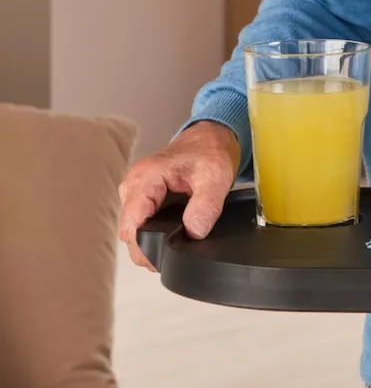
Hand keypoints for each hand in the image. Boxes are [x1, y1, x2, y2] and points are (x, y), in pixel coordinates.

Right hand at [117, 120, 240, 270]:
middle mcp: (133, 185)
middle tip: (180, 248)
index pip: (131, 226)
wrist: (210, 138)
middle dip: (152, 246)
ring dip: (154, 239)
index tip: (166, 256)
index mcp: (145, 177)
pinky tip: (175, 231)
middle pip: (131, 232)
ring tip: (181, 237)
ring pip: (135, 230)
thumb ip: (205, 206)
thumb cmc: (210, 150)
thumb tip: (194, 233)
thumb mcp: (216, 177)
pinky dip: (156, 231)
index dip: (146, 247)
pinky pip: (143, 223)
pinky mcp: (142, 198)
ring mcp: (135, 192)